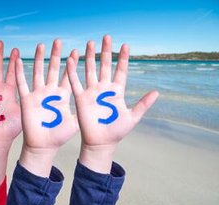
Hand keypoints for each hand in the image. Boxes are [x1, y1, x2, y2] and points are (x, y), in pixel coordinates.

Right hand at [15, 40, 79, 176]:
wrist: (43, 147)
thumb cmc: (60, 136)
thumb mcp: (79, 122)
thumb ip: (91, 112)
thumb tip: (110, 107)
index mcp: (65, 96)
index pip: (71, 75)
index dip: (74, 63)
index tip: (78, 49)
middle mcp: (51, 92)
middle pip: (55, 69)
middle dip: (57, 54)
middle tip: (59, 40)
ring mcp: (39, 95)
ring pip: (39, 72)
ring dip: (39, 59)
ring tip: (41, 45)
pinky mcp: (27, 101)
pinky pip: (22, 84)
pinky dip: (19, 73)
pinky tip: (17, 61)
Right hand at [66, 35, 158, 171]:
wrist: (99, 144)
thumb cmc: (116, 132)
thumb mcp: (132, 118)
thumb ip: (143, 104)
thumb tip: (157, 92)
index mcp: (117, 92)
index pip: (120, 71)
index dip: (123, 59)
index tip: (125, 46)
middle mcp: (103, 89)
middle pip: (105, 66)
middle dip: (105, 52)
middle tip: (106, 37)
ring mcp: (91, 92)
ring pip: (90, 70)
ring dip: (89, 57)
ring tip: (89, 43)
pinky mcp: (80, 99)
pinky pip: (75, 83)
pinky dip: (72, 72)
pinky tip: (71, 60)